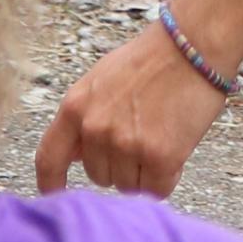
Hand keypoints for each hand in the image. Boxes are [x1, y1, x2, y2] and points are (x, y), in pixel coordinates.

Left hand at [37, 24, 227, 197]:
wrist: (193, 46)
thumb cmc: (153, 58)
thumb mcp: (101, 80)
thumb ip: (85, 116)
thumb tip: (76, 154)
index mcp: (75, 107)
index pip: (49, 158)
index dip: (50, 183)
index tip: (55, 195)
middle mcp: (95, 129)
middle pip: (99, 176)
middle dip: (119, 166)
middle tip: (143, 137)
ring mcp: (126, 144)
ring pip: (129, 185)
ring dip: (145, 171)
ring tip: (162, 136)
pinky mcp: (159, 156)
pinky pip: (157, 189)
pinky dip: (168, 177)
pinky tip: (176, 150)